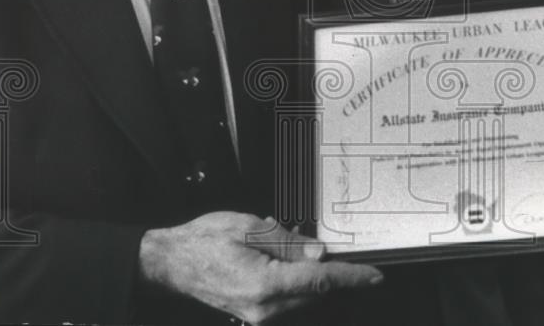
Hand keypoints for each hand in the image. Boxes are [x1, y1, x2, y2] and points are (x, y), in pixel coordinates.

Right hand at [139, 211, 381, 323]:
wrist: (169, 263)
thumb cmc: (202, 242)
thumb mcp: (248, 229)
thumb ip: (287, 242)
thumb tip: (318, 254)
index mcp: (265, 285)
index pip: (320, 281)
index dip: (351, 277)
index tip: (374, 276)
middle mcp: (264, 308)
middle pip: (315, 291)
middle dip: (332, 272)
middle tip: (336, 249)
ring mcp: (259, 314)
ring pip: (302, 294)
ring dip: (310, 273)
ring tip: (288, 244)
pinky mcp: (254, 312)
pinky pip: (286, 296)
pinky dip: (293, 278)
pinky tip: (279, 257)